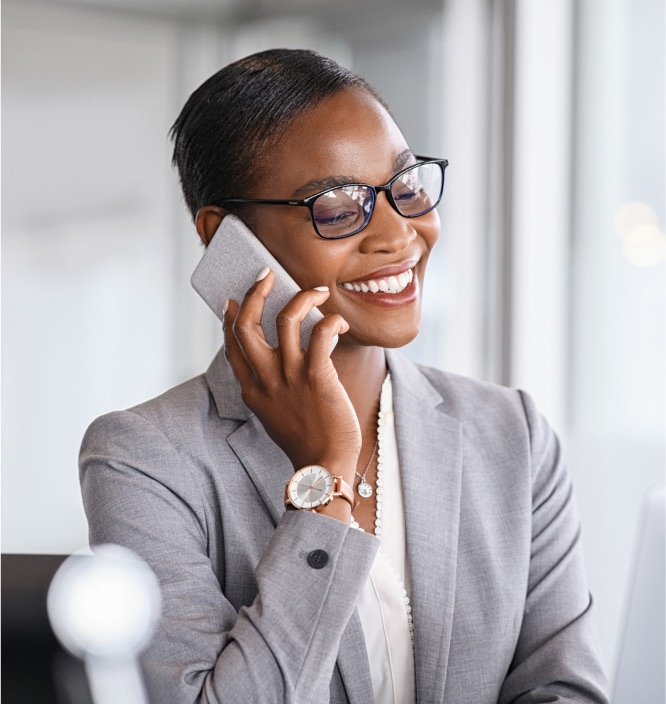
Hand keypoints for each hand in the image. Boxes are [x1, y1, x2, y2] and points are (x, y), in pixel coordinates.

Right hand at [223, 270, 361, 482]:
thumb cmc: (305, 441)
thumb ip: (269, 389)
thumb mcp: (273, 415)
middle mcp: (266, 380)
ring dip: (301, 297)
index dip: (230, 320)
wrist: (323, 466)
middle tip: (266, 275)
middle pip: (247, 326)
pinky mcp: (317, 376)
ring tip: (317, 291)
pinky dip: (331, 321)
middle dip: (254, 293)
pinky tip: (340, 323)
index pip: (232, 346)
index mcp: (252, 390)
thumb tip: (278, 363)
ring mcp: (290, 377)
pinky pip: (320, 335)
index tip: (234, 301)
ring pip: (285, 320)